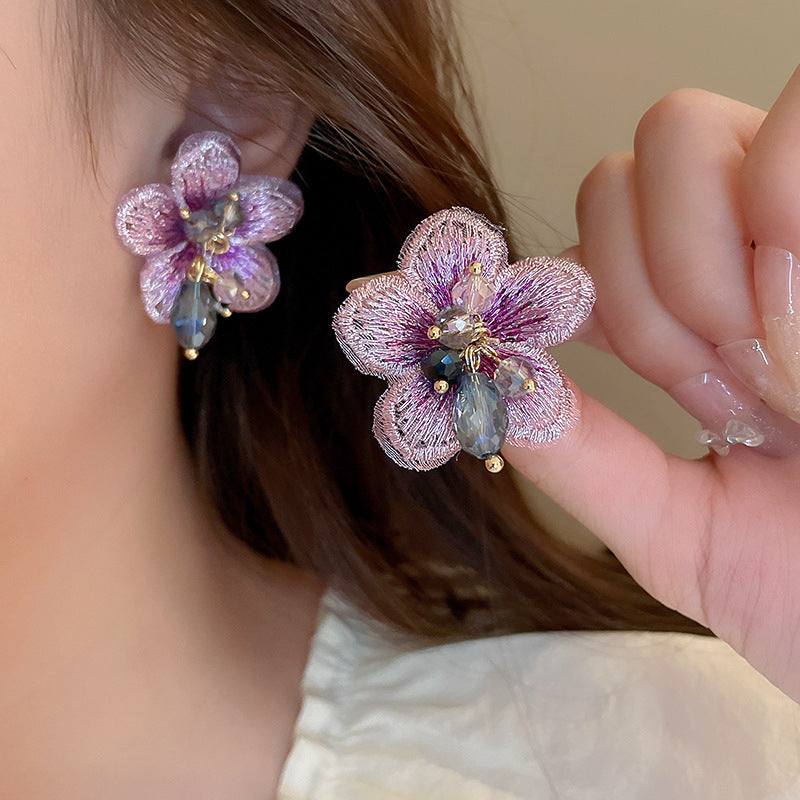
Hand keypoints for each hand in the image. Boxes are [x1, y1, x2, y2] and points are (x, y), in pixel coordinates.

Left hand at [506, 71, 799, 700]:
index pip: (594, 223)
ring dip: (705, 273)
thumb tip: (485, 385)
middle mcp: (761, 241)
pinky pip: (796, 135)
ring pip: (685, 136)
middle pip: (624, 167)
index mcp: (708, 311)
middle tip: (720, 395)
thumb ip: (583, 458)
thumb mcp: (679, 532)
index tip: (627, 380)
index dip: (579, 291)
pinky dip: (785, 223)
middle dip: (650, 294)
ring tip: (777, 379)